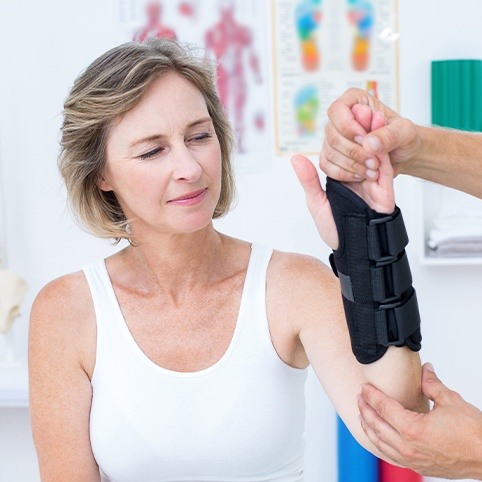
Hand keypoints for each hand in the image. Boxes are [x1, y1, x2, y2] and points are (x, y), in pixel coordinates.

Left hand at [291, 107, 394, 249]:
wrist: (354, 249)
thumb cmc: (337, 229)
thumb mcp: (317, 203)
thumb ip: (309, 180)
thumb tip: (296, 159)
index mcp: (341, 176)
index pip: (342, 149)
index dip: (343, 132)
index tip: (341, 114)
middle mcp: (358, 175)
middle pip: (361, 146)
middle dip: (359, 128)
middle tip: (359, 109)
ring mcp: (372, 181)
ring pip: (375, 152)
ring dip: (372, 135)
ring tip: (369, 115)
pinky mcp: (384, 189)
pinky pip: (385, 167)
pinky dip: (381, 154)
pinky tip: (375, 143)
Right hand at [321, 88, 421, 180]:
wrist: (402, 155)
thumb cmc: (403, 137)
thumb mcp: (404, 132)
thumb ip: (388, 135)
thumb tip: (368, 143)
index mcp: (355, 101)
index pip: (337, 111)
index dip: (348, 127)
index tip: (365, 140)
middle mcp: (339, 119)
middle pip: (333, 136)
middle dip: (354, 152)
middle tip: (375, 162)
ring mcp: (333, 139)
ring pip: (330, 153)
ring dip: (352, 165)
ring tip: (373, 171)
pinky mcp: (331, 156)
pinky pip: (327, 166)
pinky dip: (344, 174)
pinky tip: (361, 175)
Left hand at [358, 363, 481, 478]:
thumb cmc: (473, 434)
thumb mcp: (450, 400)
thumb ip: (431, 383)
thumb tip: (425, 369)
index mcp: (412, 429)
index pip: (383, 408)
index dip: (371, 395)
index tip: (364, 386)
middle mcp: (407, 446)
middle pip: (376, 425)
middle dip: (365, 409)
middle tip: (360, 396)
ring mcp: (412, 459)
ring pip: (379, 443)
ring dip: (368, 427)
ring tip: (363, 415)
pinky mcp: (418, 466)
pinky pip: (391, 455)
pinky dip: (380, 444)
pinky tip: (378, 437)